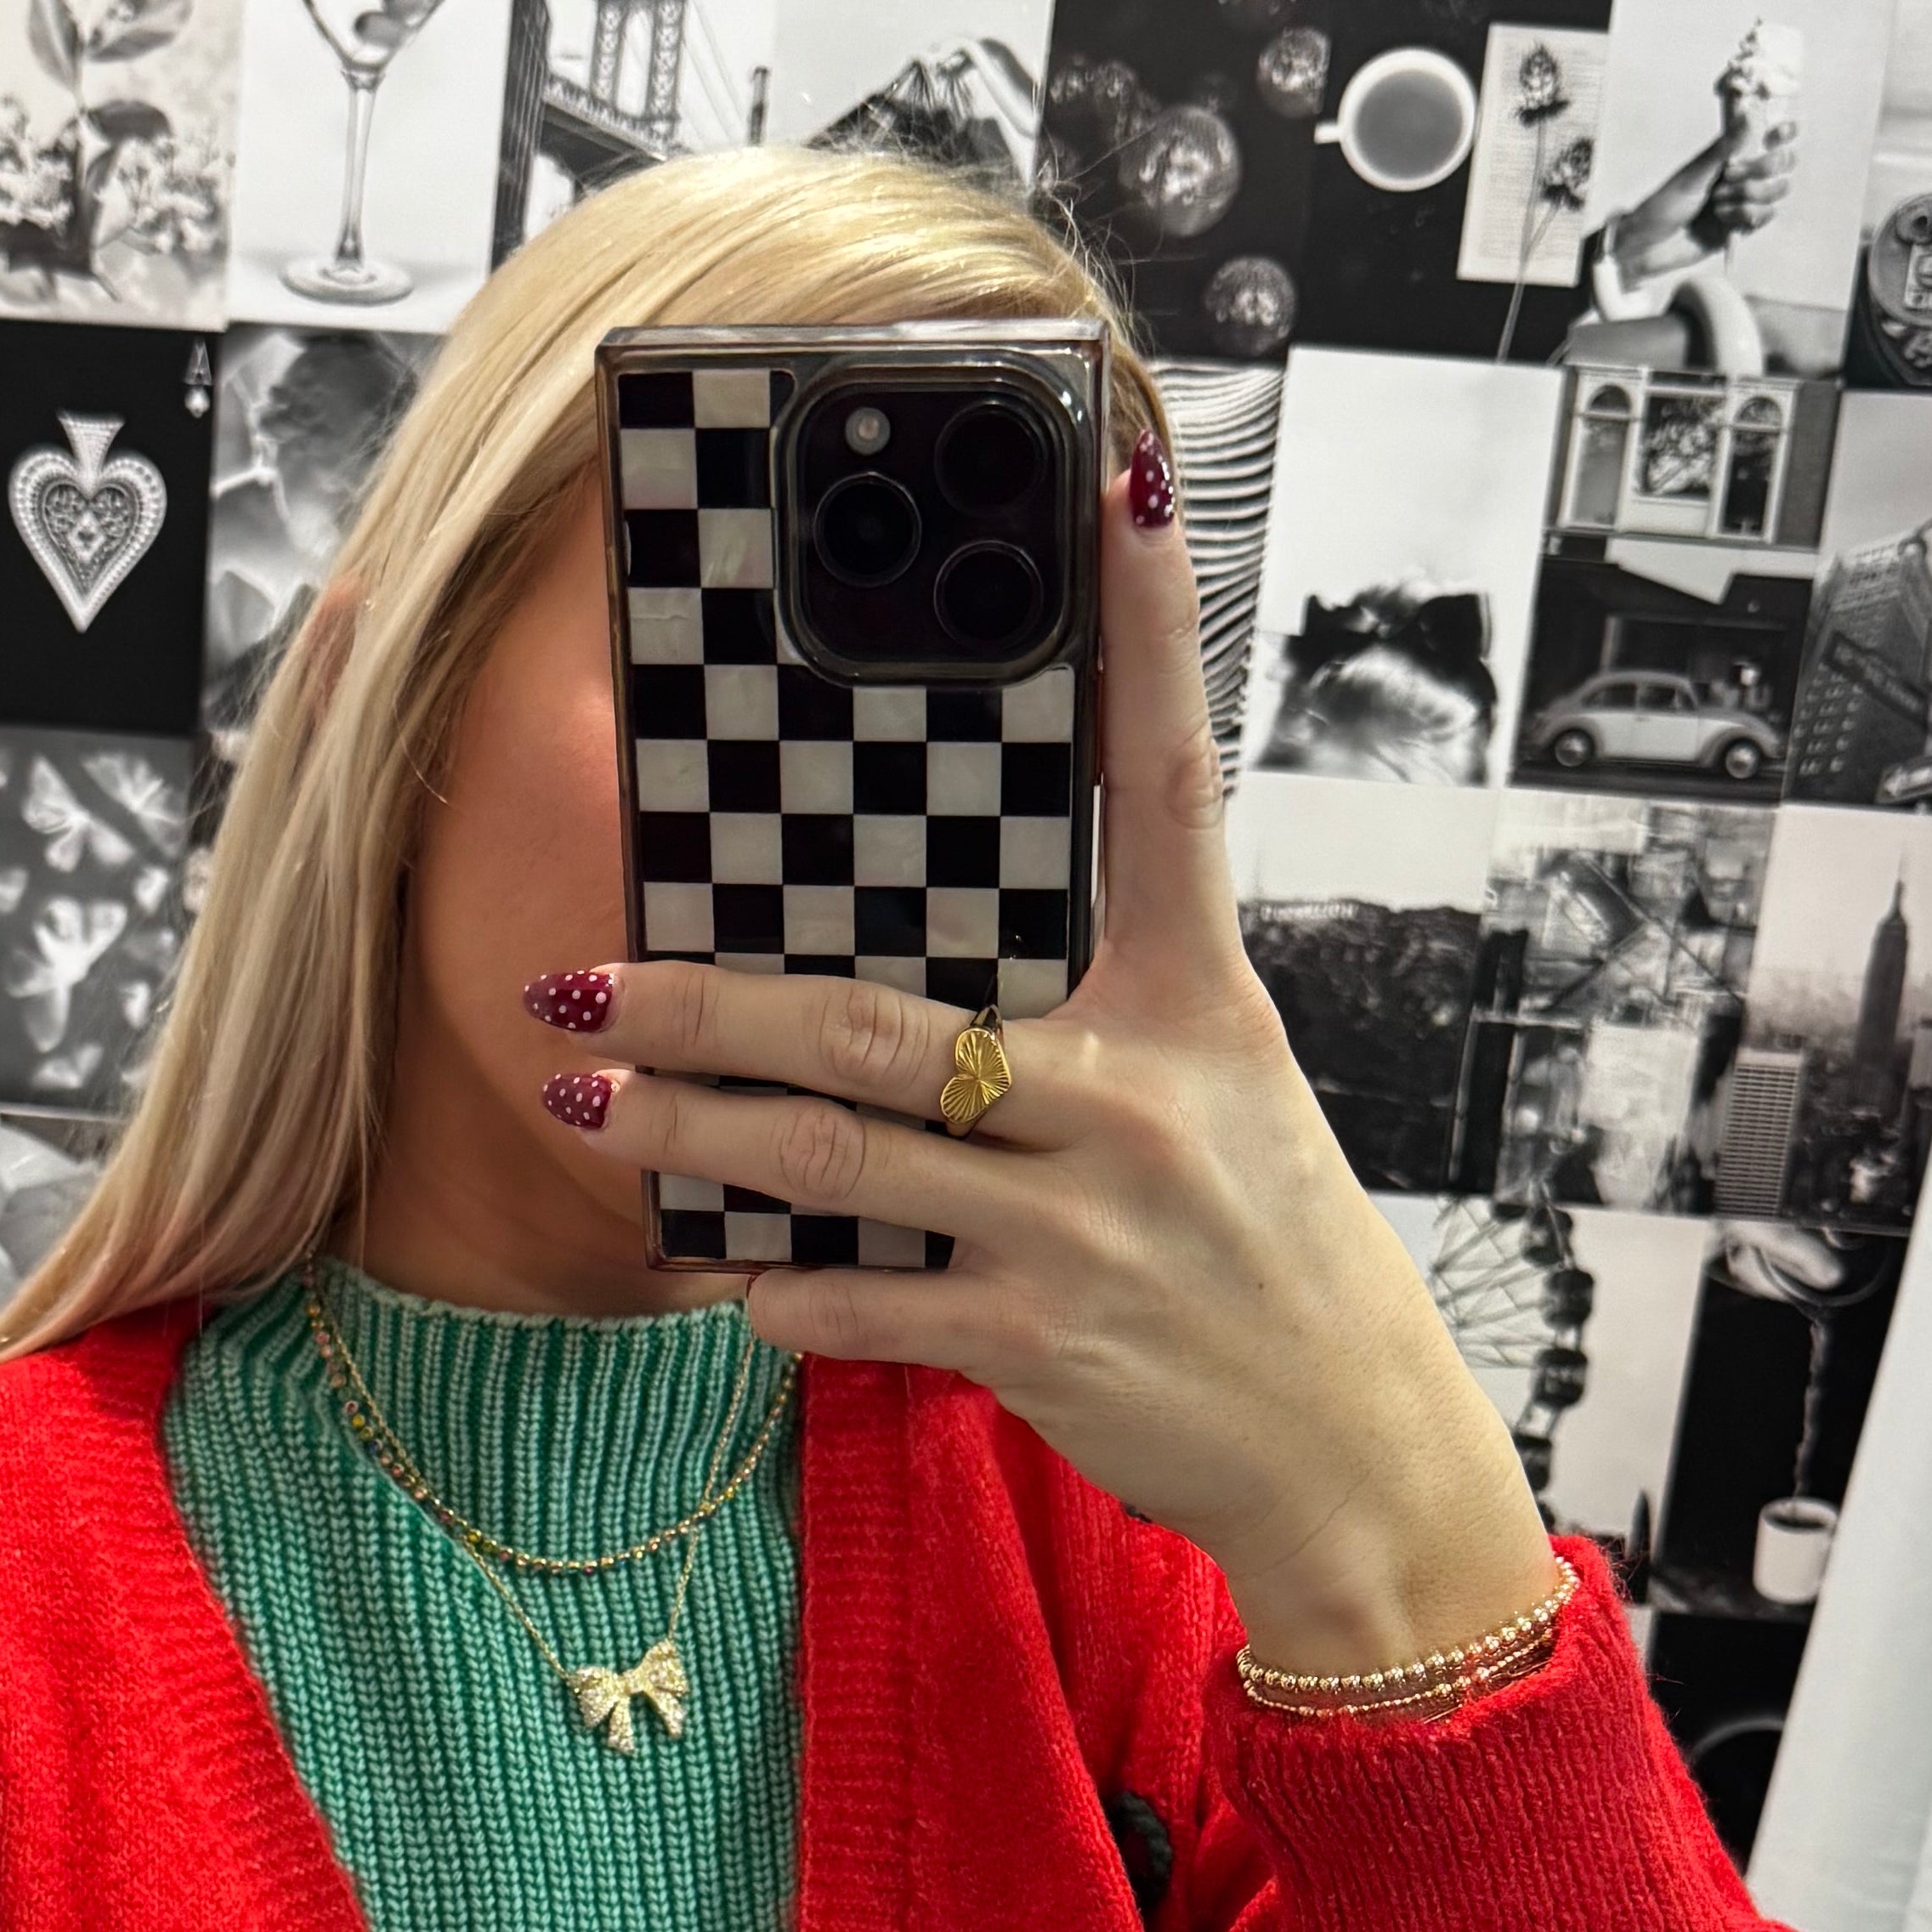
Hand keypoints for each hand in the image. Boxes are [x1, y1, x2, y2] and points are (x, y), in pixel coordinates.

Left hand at [528, 456, 1559, 1676]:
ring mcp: (1085, 1222)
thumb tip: (924, 968)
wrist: (1348, 1447)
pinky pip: (864, 1299)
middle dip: (707, 1002)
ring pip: (836, 1160)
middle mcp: (1138, 1098)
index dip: (1149, 629)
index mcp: (1196, 1005)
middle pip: (877, 1020)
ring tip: (584, 1102)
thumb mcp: (1220, 1100)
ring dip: (691, 1134)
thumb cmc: (1264, 1256)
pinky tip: (709, 1274)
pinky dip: (772, 1290)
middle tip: (583, 978)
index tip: (1119, 484)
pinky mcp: (1043, 1335)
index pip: (1171, 784)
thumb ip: (1092, 1021)